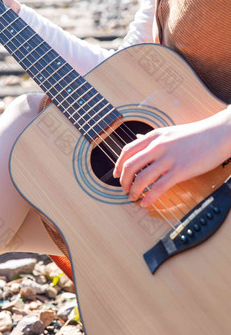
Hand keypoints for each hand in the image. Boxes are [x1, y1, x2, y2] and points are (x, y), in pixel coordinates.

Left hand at [113, 108, 230, 206]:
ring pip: (142, 178)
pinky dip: (149, 197)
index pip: (127, 151)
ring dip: (134, 190)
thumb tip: (138, 138)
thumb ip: (153, 138)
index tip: (116, 175)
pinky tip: (146, 203)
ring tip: (133, 197)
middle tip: (124, 189)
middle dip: (123, 181)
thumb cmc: (196, 134)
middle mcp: (158, 146)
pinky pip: (159, 187)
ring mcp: (169, 158)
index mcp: (154, 136)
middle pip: (130, 166)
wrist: (218, 134)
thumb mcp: (169, 132)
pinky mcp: (181, 170)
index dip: (118, 165)